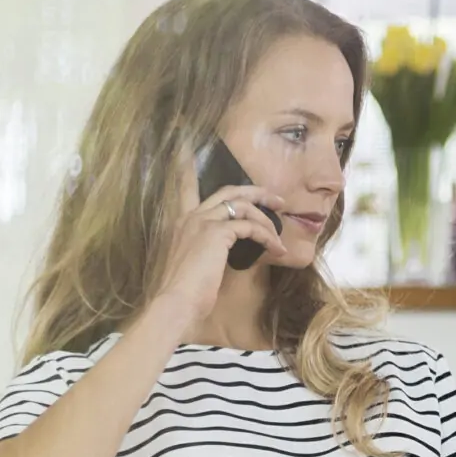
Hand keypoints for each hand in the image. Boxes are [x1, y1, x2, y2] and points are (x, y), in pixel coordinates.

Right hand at [149, 183, 282, 329]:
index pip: (185, 188)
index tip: (190, 153)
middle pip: (228, 191)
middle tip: (275, 199)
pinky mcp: (218, 233)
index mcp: (179, 223)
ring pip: (243, 206)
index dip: (189, 170)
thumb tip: (222, 253)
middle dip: (255, 191)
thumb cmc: (183, 292)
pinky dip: (266, 236)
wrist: (175, 303)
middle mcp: (189, 217)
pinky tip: (275, 249)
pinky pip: (250, 226)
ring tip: (280, 235)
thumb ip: (203, 251)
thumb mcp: (192, 265)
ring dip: (266, 219)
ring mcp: (203, 222)